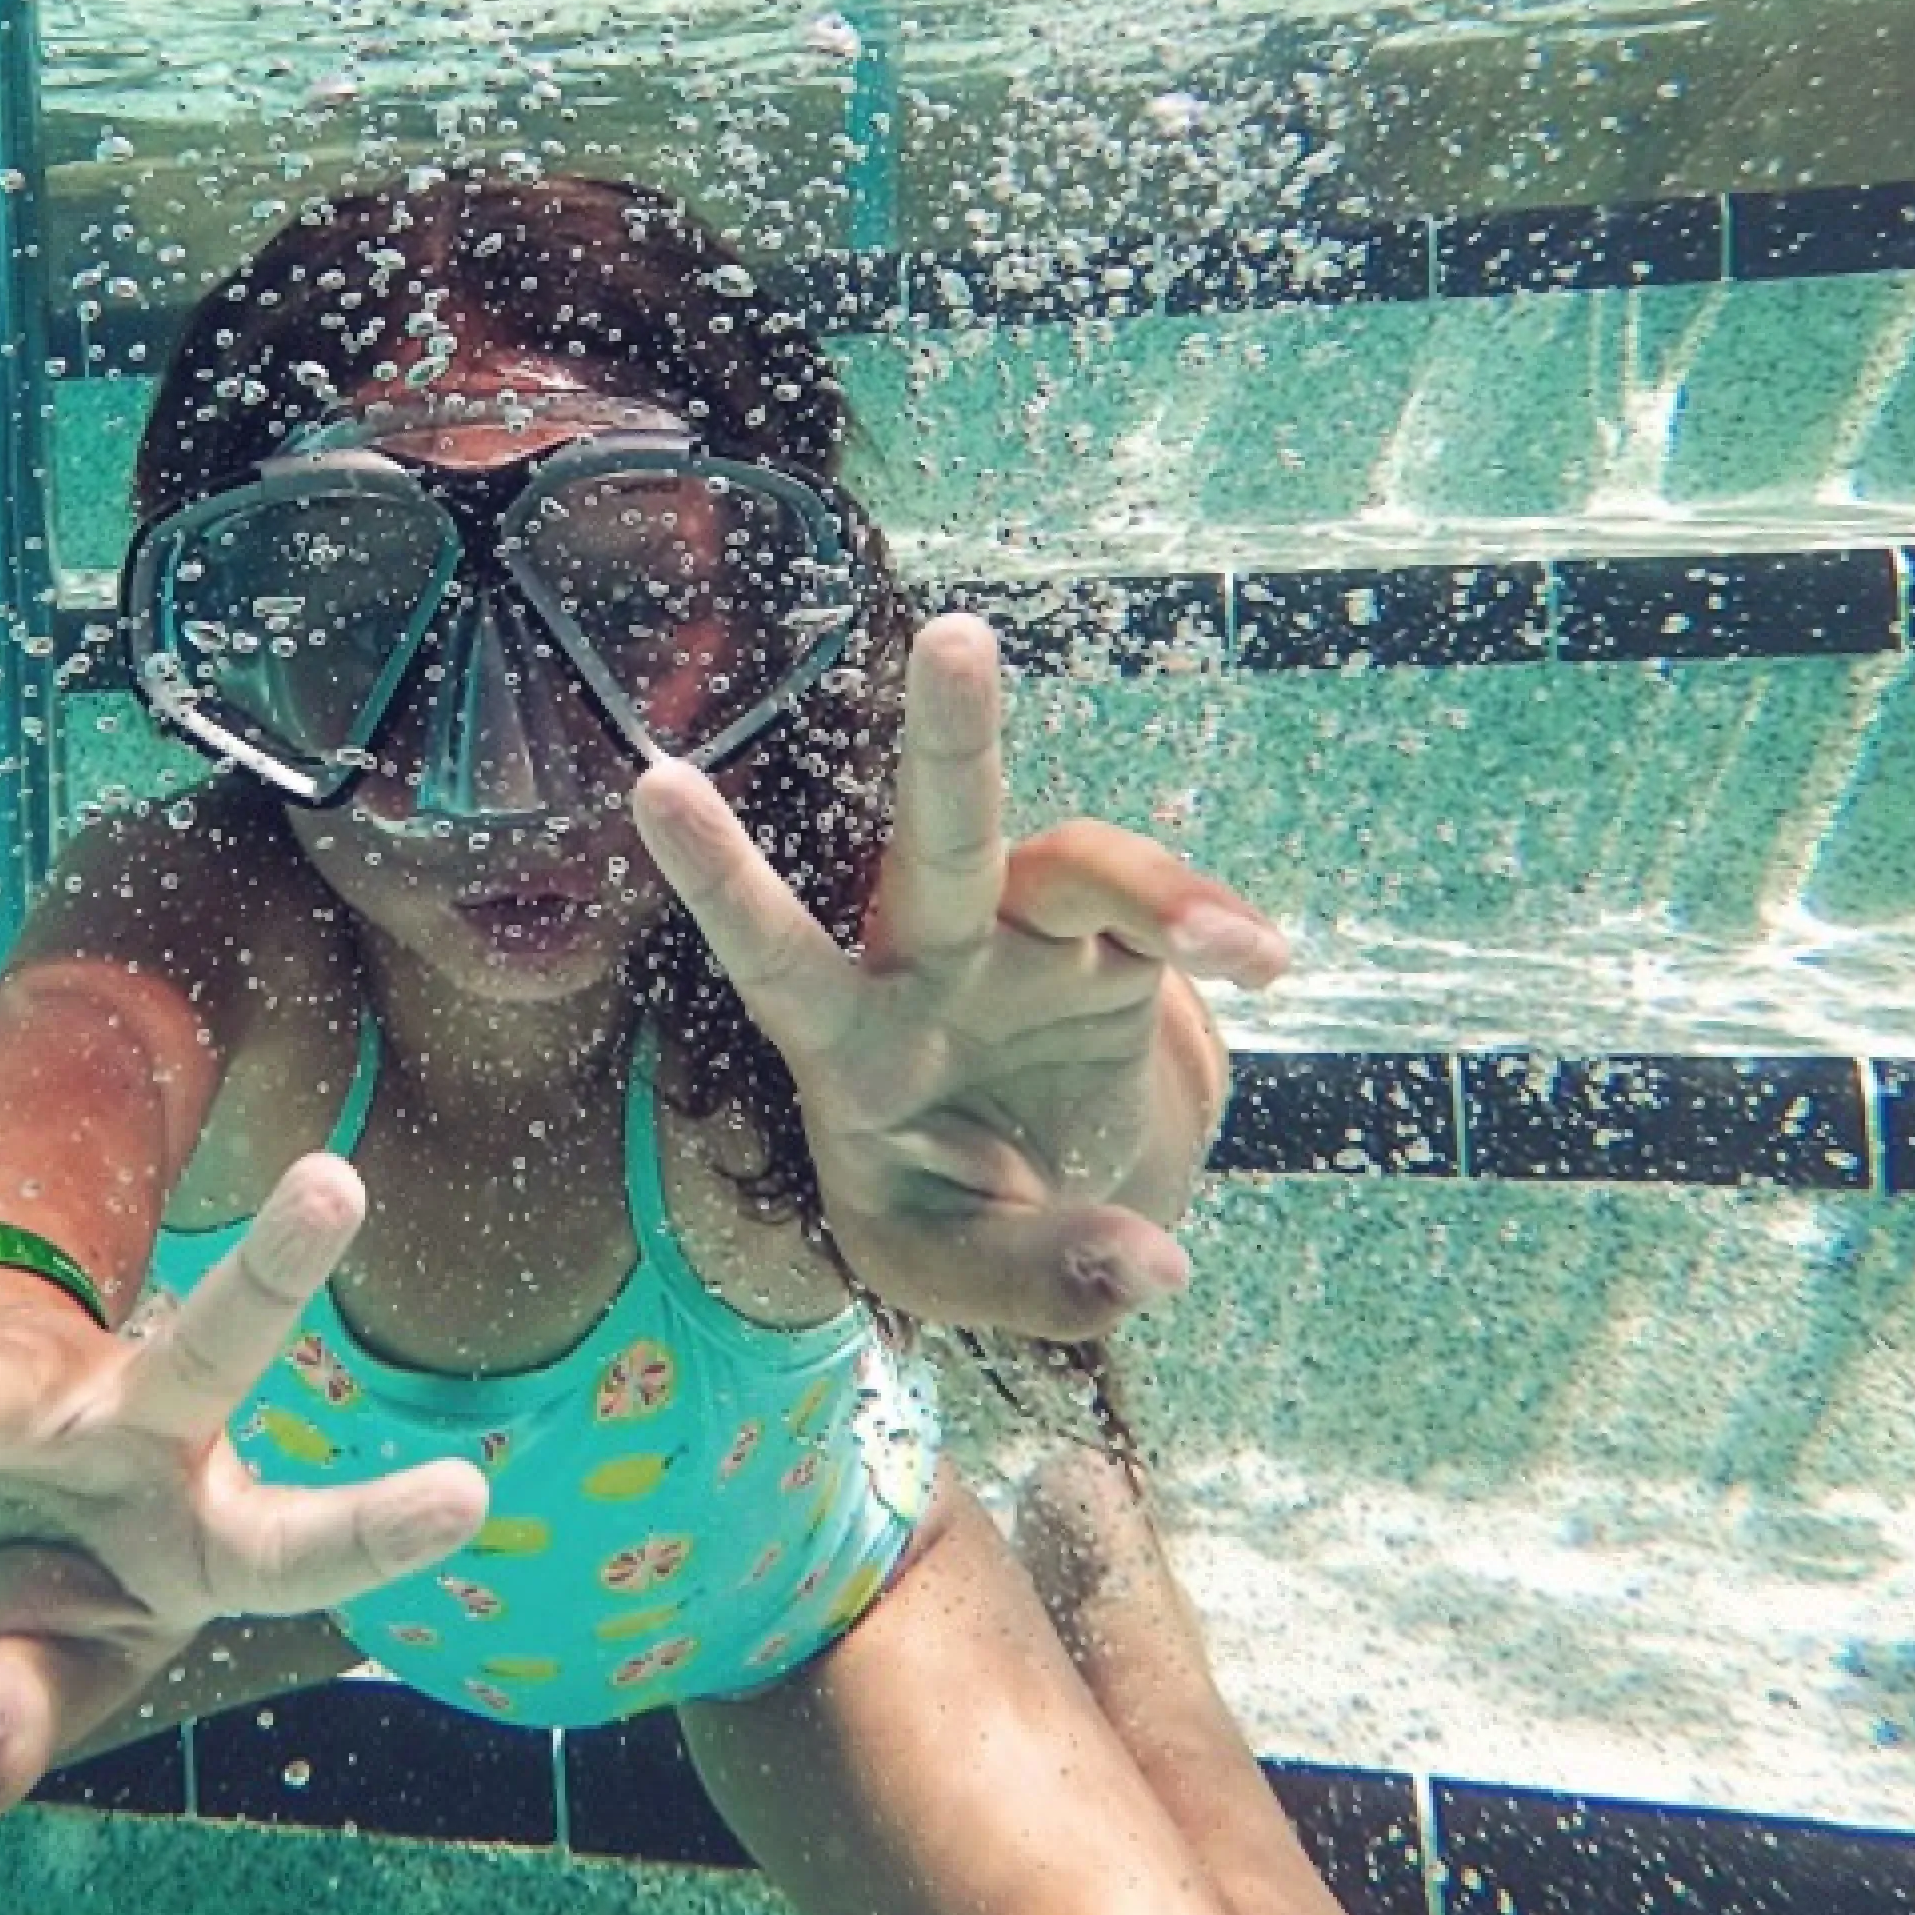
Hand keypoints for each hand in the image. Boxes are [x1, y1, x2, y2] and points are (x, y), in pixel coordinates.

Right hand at [0, 1156, 489, 1817]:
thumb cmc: (28, 1598)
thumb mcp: (34, 1682)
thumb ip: (6, 1722)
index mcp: (208, 1535)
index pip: (303, 1544)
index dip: (380, 1528)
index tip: (469, 1497)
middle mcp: (140, 1440)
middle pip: (214, 1348)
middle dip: (274, 1269)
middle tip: (336, 1184)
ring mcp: (34, 1406)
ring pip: (15, 1384)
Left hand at [633, 612, 1286, 1337]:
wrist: (1054, 1193)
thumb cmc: (964, 1221)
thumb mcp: (969, 1274)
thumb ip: (1045, 1280)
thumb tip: (1154, 1274)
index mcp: (846, 1044)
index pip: (774, 954)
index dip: (720, 878)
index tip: (653, 783)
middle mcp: (929, 963)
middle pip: (934, 842)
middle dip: (947, 738)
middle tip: (954, 635)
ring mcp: (1025, 941)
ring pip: (1073, 861)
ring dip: (1150, 879)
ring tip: (1215, 942)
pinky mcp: (1112, 944)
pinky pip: (1161, 914)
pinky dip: (1212, 928)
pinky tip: (1261, 964)